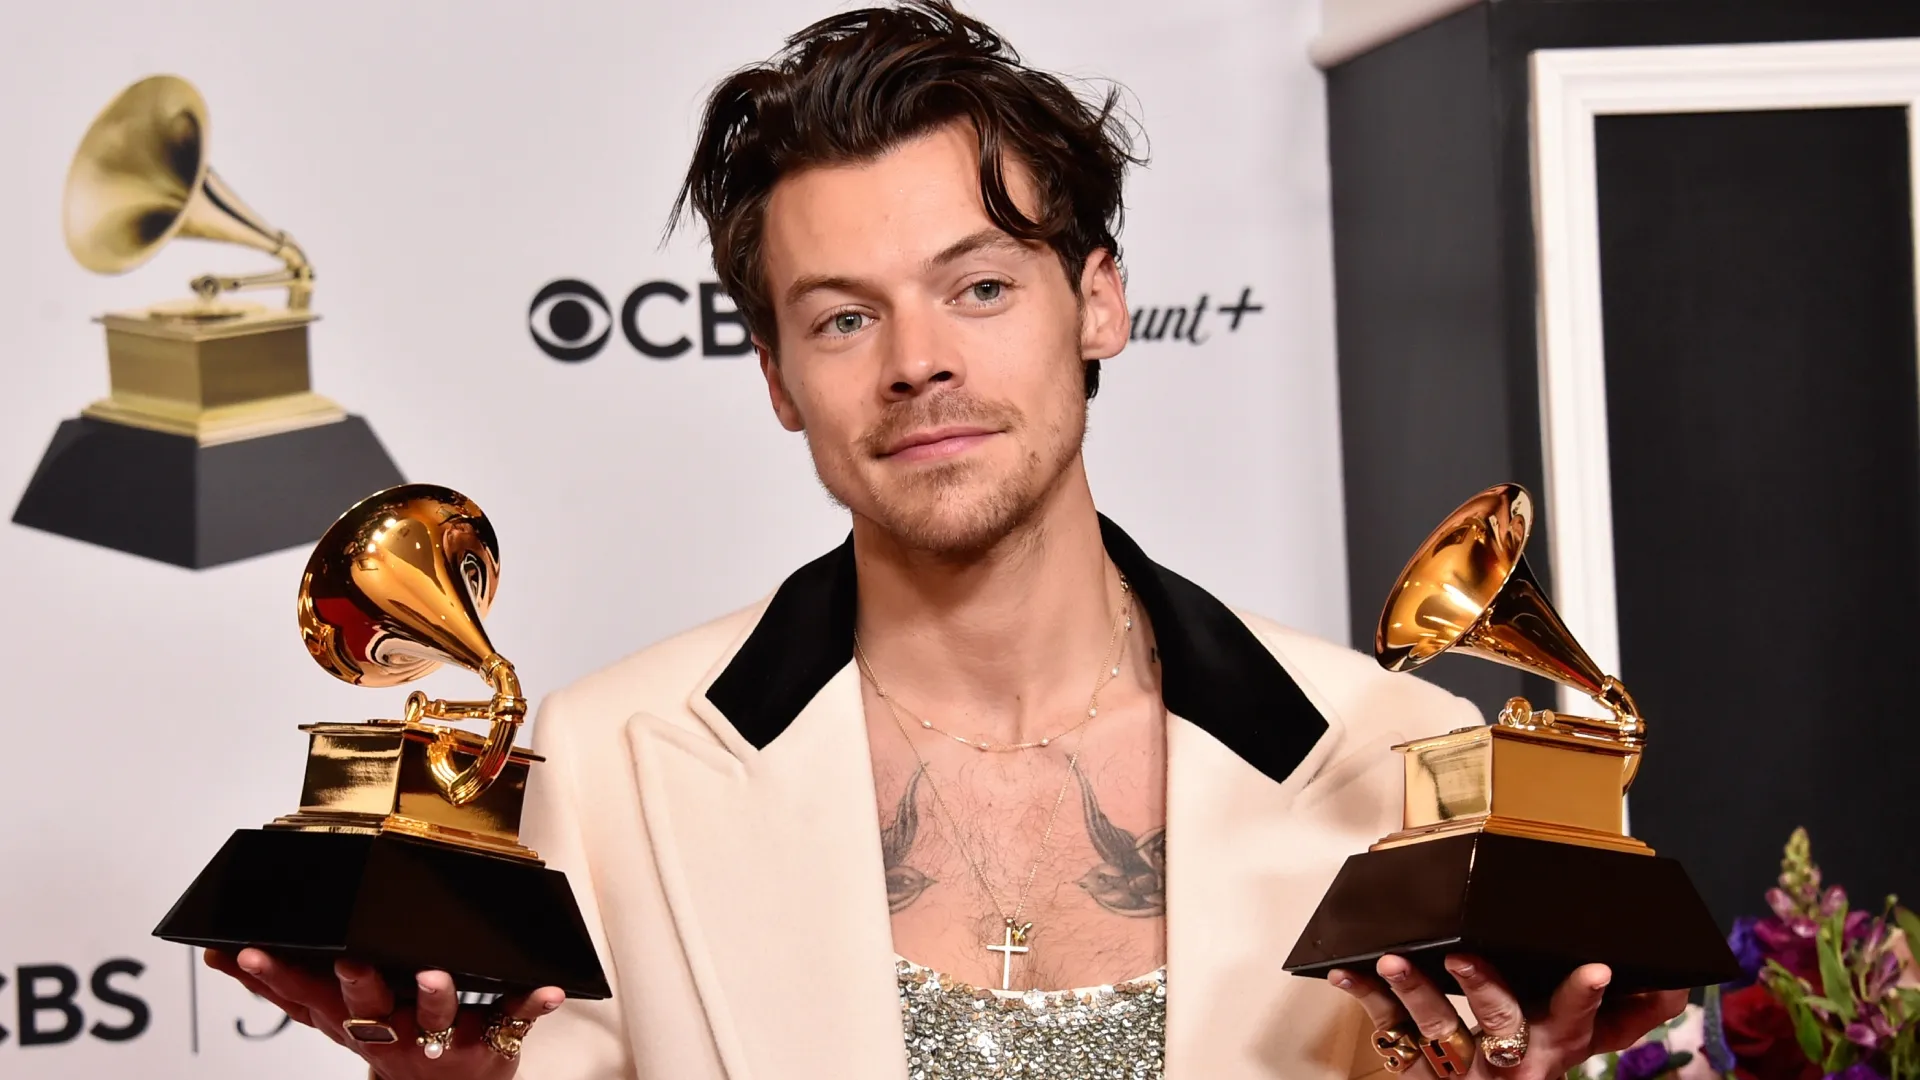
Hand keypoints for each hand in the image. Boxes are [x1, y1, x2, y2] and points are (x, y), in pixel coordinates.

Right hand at [204, 947, 564, 1077]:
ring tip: (436, 975)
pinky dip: (533, 1003)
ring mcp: (441, 1042)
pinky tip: (550, 988)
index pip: (305, 999)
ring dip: (436, 997)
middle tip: (351, 961)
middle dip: (358, 985)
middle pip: (367, 1009)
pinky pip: (516, 1020)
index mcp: (352, 1022)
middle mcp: (390, 1036)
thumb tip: (224, 955)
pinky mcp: (491, 1043)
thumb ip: (289, 989)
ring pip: (435, 1019)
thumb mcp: (337, 1021)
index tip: (249, 951)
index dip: (275, 978)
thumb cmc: (392, 1041)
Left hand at [1329, 953, 1686, 1078]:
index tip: (1596, 969)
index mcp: (1555, 1052)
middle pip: (1503, 1027)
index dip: (1586, 998)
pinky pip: (1391, 1035)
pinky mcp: (1422, 1076)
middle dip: (1485, 990)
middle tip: (1465, 957)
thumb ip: (1618, 1021)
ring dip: (1414, 990)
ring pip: (1439, 1031)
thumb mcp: (1572, 1050)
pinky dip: (1367, 999)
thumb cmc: (1529, 1071)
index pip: (1580, 1025)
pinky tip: (1345, 970)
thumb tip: (1673, 988)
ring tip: (1392, 959)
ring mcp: (1463, 1074)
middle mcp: (1513, 1066)